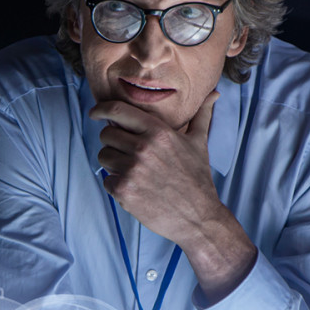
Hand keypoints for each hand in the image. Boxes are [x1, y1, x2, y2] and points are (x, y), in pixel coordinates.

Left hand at [90, 91, 256, 302]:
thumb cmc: (197, 178)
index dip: (101, 110)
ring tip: (133, 172)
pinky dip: (116, 185)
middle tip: (127, 152)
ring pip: (104, 157)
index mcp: (158, 132)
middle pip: (106, 135)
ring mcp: (132, 170)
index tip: (95, 113)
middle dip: (113, 142)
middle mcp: (143, 148)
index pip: (118, 111)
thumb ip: (201, 115)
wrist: (198, 216)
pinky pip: (106, 180)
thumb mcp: (199, 143)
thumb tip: (214, 93)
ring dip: (113, 164)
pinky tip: (135, 189)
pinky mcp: (124, 191)